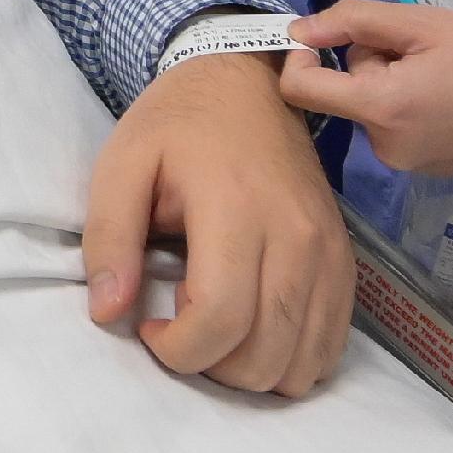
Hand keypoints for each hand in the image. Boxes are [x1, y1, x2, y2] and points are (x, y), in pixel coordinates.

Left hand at [81, 53, 350, 395]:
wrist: (246, 83)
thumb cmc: (177, 124)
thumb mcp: (121, 164)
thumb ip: (109, 239)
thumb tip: (108, 313)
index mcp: (236, 208)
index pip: (221, 320)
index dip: (177, 348)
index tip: (148, 325)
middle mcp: (297, 237)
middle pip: (265, 355)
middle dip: (210, 366)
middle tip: (179, 321)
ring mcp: (329, 252)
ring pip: (302, 363)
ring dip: (250, 369)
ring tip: (216, 317)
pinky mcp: (344, 262)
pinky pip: (329, 346)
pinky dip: (289, 357)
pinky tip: (253, 320)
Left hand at [279, 0, 452, 231]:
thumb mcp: (428, 24)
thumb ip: (356, 22)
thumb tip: (300, 29)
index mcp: (380, 110)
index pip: (299, 89)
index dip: (300, 55)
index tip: (330, 31)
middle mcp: (383, 147)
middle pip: (343, 90)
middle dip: (371, 58)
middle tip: (426, 43)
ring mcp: (405, 164)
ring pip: (371, 103)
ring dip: (393, 76)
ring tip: (449, 65)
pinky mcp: (426, 168)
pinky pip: (396, 122)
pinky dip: (411, 99)